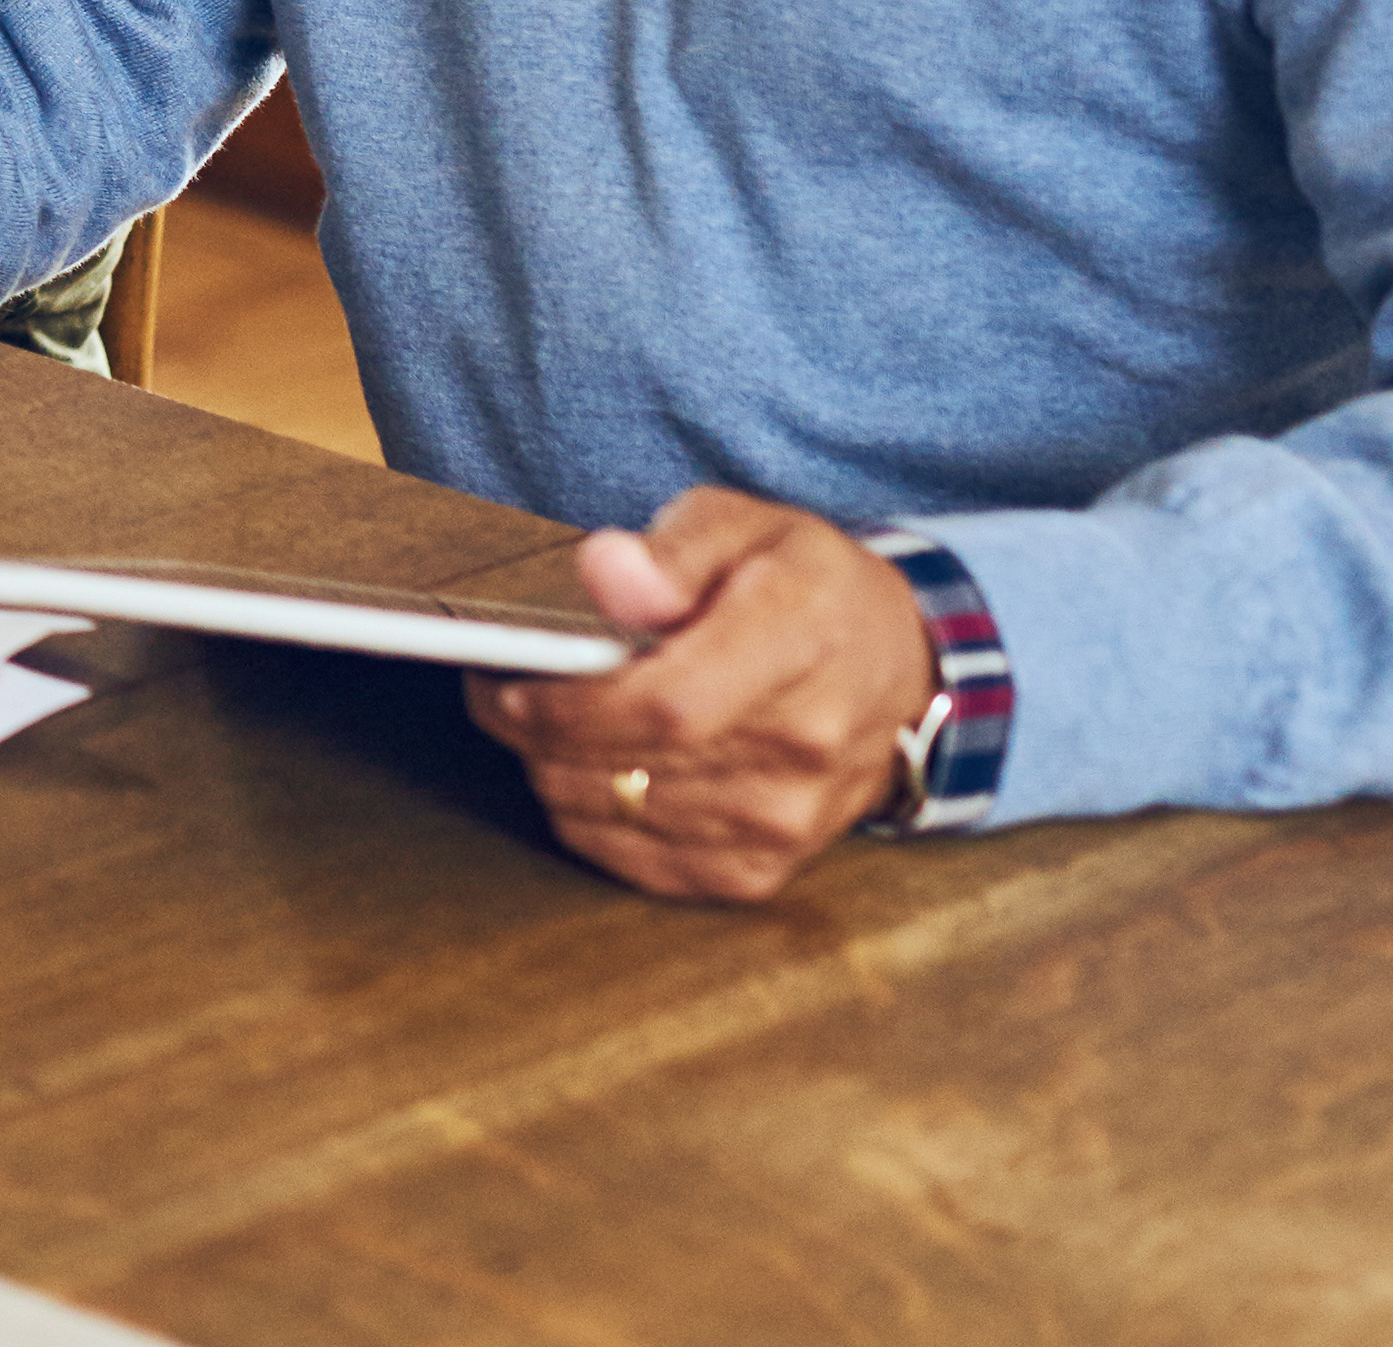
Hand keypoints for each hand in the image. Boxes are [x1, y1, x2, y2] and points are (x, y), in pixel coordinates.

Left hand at [466, 487, 937, 901]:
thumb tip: (604, 575)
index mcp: (799, 642)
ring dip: (553, 769)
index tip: (510, 681)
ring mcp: (787, 821)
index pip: (668, 705)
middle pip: (630, 763)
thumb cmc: (801, 585)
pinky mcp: (760, 868)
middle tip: (500, 689)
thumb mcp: (741, 525)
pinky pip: (636, 862)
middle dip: (536, 730)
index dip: (572, 704)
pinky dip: (589, 817)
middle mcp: (803, 745)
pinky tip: (585, 769)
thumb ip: (669, 549)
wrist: (892, 667)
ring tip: (540, 720)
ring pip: (617, 813)